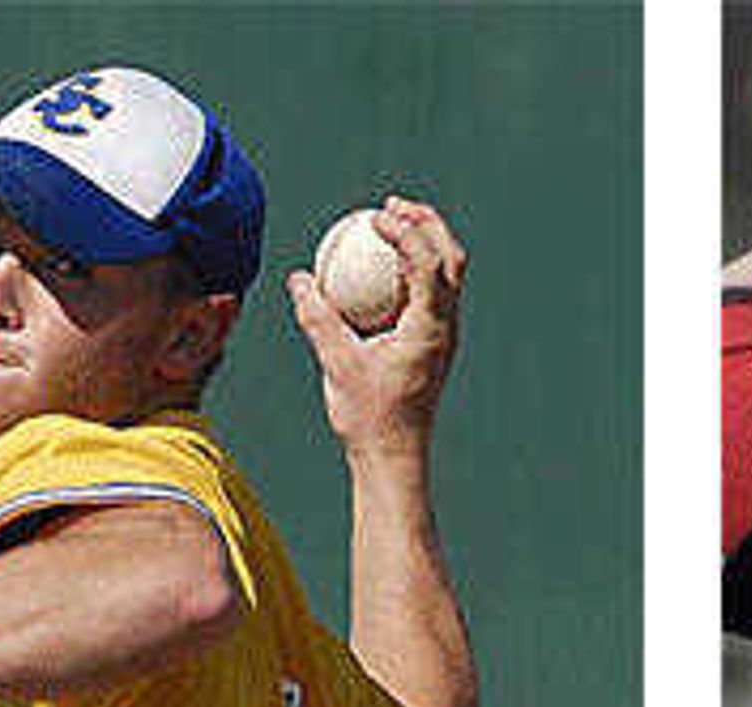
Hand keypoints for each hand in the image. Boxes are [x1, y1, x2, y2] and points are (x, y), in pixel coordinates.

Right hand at [288, 196, 467, 454]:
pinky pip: (430, 294)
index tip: (373, 217)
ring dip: (423, 242)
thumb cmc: (368, 416)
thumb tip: (299, 278)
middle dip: (427, 223)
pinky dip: (411, 269)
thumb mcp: (336, 363)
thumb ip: (317, 317)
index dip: (405, 231)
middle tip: (391, 205)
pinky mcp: (434, 345)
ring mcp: (443, 337)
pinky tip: (377, 267)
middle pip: (452, 259)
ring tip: (388, 224)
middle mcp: (445, 329)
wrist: (393, 456)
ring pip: (447, 275)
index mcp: (430, 329)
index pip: (428, 263)